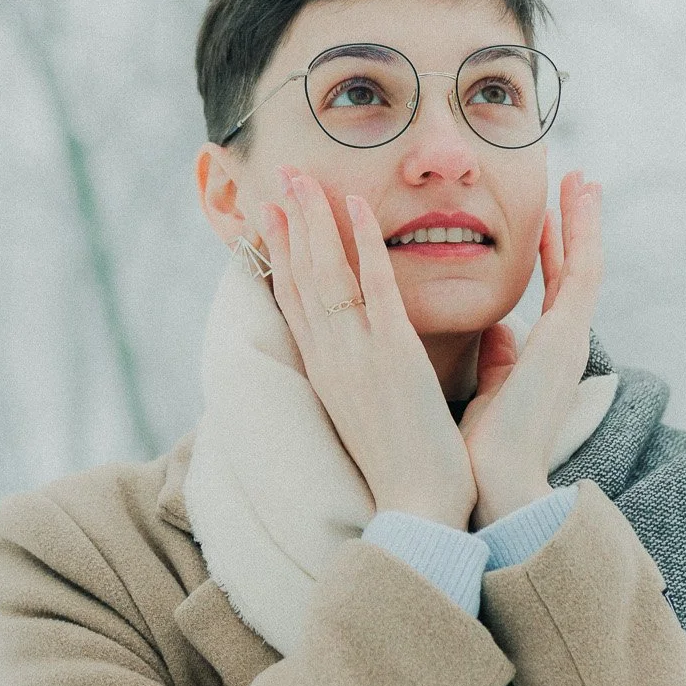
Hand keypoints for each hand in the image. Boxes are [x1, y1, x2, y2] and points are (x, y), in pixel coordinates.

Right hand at [255, 170, 477, 528]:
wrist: (417, 508)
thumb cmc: (406, 467)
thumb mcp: (372, 414)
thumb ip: (371, 377)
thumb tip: (380, 355)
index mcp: (326, 374)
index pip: (294, 304)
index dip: (279, 257)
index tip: (268, 218)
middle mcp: (331, 359)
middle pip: (300, 279)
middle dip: (288, 225)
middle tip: (279, 177)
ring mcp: (358, 355)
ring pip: (326, 273)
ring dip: (314, 219)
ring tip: (304, 177)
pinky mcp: (393, 355)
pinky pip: (374, 287)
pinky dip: (363, 242)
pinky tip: (355, 205)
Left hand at [459, 170, 602, 526]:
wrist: (493, 486)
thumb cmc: (482, 453)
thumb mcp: (489, 393)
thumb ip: (497, 361)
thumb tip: (496, 333)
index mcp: (543, 358)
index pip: (551, 294)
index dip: (551, 254)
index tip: (547, 220)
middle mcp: (562, 345)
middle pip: (575, 271)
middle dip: (577, 227)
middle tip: (581, 185)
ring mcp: (569, 339)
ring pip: (586, 263)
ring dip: (586, 219)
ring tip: (585, 178)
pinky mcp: (567, 336)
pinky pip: (583, 270)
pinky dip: (583, 230)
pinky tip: (580, 196)